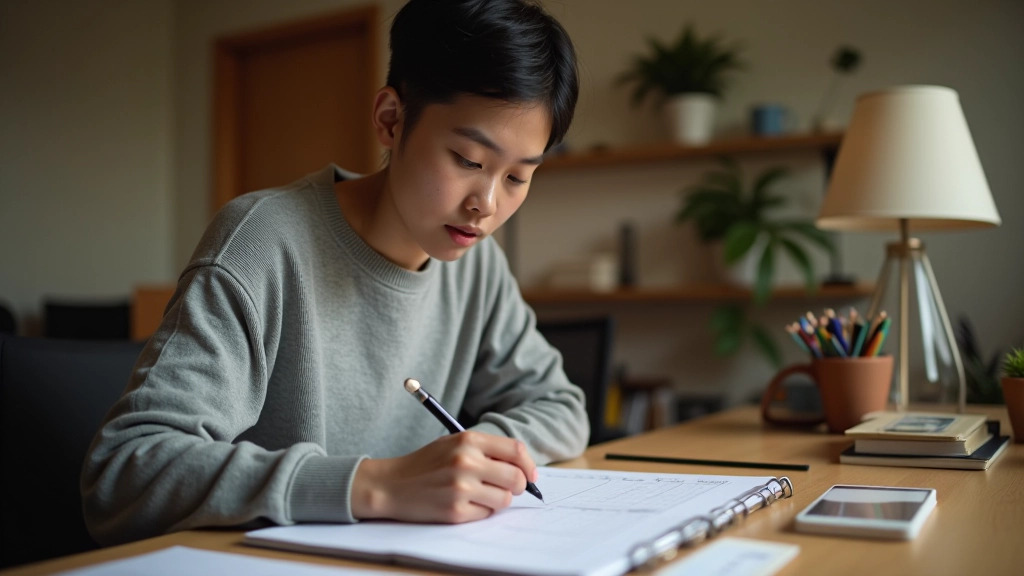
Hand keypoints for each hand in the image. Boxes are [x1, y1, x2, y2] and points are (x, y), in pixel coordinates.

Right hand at [351, 431, 537, 522]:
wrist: (391, 484)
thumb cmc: (425, 463)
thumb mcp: (453, 444)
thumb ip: (485, 450)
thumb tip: (522, 467)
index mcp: (468, 440)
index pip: (516, 450)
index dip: (528, 465)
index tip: (530, 475)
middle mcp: (466, 462)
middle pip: (516, 478)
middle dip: (518, 486)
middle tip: (510, 488)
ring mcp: (460, 487)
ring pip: (504, 499)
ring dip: (498, 500)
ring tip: (482, 495)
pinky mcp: (455, 510)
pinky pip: (486, 514)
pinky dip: (481, 511)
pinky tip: (464, 503)